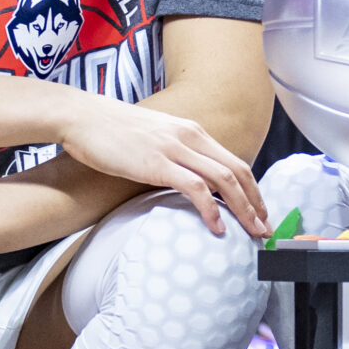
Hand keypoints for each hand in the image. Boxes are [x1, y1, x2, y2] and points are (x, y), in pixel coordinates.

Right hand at [53, 98, 268, 237]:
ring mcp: (174, 148)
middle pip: (238, 172)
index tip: (260, 212)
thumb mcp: (153, 137)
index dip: (252, 189)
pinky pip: (195, 188)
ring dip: (243, 209)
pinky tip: (218, 227)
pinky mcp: (157, 163)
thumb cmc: (111, 131)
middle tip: (266, 230)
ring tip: (252, 233)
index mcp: (191, 131)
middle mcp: (190, 136)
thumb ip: (173, 153)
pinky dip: (212, 209)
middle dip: (256, 203)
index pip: (234, 161)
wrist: (82, 116)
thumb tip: (184, 178)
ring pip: (224, 180)